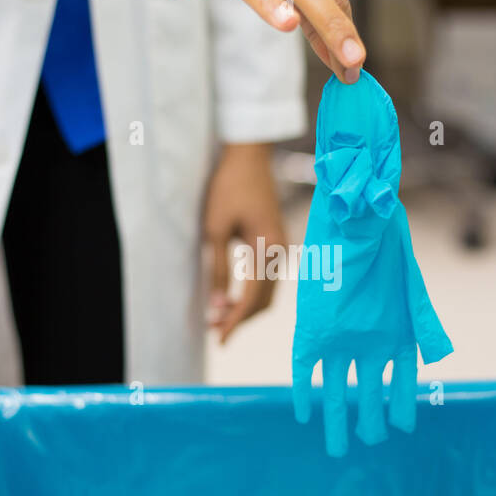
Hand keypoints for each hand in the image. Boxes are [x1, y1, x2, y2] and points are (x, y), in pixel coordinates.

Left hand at [203, 142, 284, 342]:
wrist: (250, 156)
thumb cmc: (230, 187)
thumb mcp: (216, 229)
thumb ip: (219, 269)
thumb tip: (218, 306)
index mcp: (267, 247)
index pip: (253, 298)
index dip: (236, 321)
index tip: (221, 339)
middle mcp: (280, 252)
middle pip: (263, 301)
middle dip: (239, 319)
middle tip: (214, 332)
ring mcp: (282, 248)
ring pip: (267, 293)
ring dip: (245, 308)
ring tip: (218, 318)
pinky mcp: (277, 244)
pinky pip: (268, 280)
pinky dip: (251, 294)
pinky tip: (232, 298)